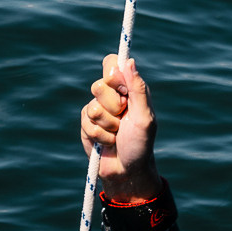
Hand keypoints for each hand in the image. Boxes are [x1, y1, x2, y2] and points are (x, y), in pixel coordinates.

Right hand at [82, 55, 159, 204]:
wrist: (126, 170)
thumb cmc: (141, 143)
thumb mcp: (145, 116)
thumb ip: (138, 89)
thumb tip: (129, 61)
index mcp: (128, 87)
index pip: (111, 63)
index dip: (112, 73)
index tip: (119, 87)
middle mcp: (111, 95)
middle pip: (99, 85)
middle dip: (113, 106)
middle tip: (123, 117)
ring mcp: (97, 109)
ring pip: (93, 107)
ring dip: (108, 125)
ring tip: (117, 133)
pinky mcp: (86, 124)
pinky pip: (86, 123)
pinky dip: (100, 135)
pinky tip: (107, 142)